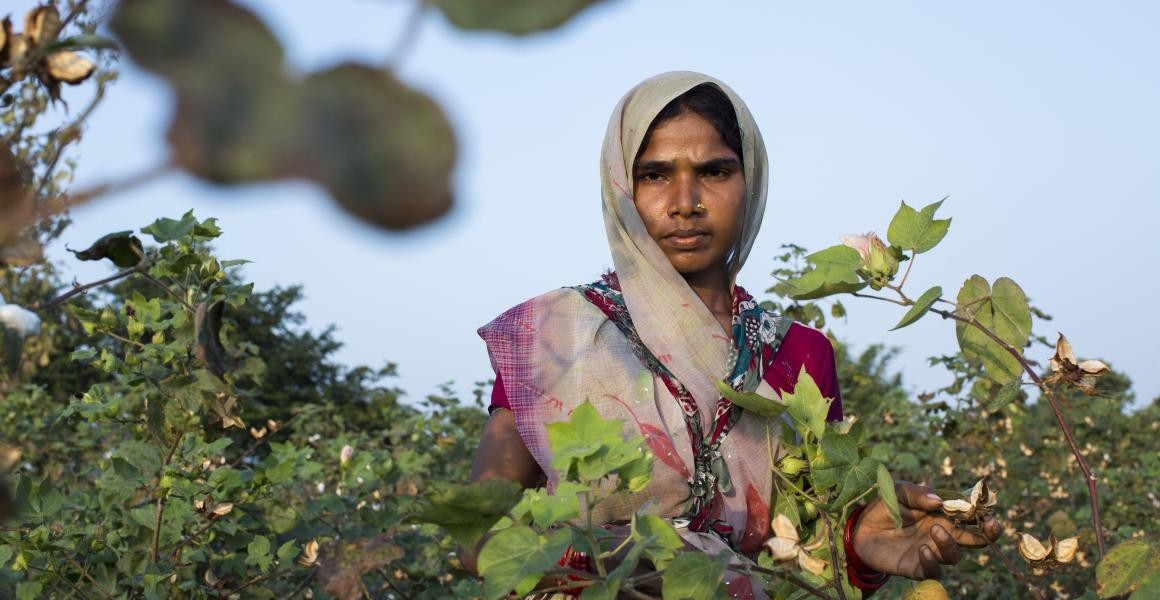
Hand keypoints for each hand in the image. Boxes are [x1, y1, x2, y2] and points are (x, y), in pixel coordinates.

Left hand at [852, 481, 1002, 579]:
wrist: (860, 528)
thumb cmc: (885, 507)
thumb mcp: (898, 492)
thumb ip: (917, 494)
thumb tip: (938, 500)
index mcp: (943, 516)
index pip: (971, 519)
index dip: (985, 518)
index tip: (991, 515)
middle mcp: (942, 535)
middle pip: (974, 541)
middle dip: (986, 535)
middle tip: (989, 527)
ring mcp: (931, 552)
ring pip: (954, 556)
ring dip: (949, 545)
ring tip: (934, 531)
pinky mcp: (916, 567)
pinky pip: (932, 571)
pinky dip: (931, 562)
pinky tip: (923, 550)